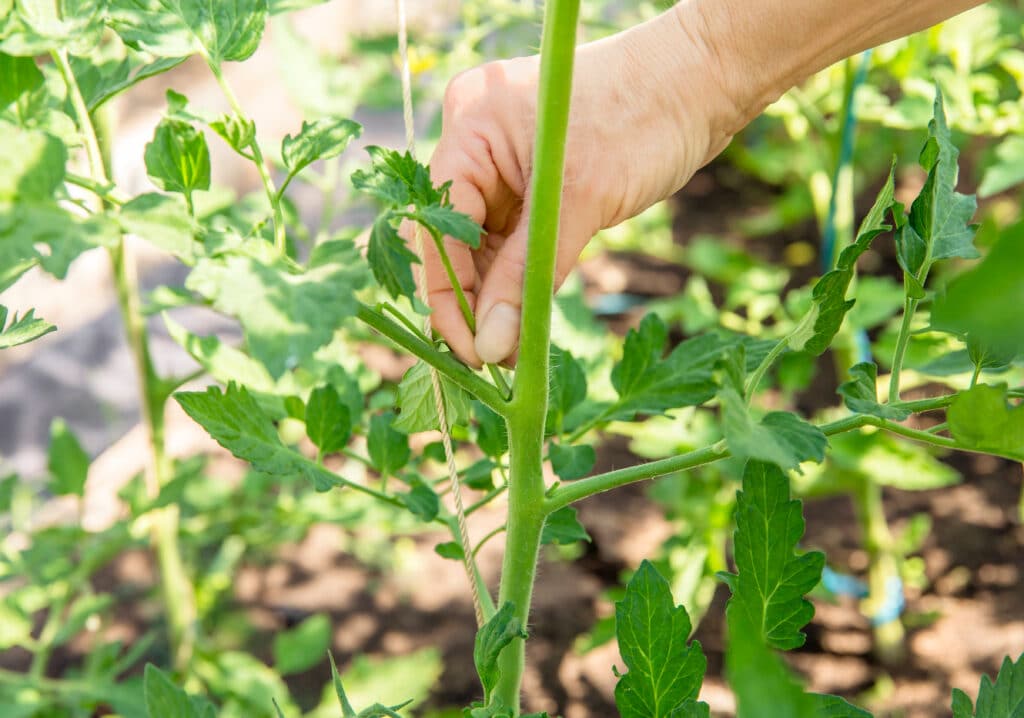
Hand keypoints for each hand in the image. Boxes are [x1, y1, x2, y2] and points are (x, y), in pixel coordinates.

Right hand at [424, 6, 737, 366]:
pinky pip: (513, 238)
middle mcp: (476, 142)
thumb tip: (492, 346)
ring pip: (484, 244)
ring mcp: (504, 162)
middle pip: (453, 238)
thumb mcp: (580, 202)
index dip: (447, 294)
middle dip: (472, 301)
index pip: (437, 226)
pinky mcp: (533, 181)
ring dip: (497, 297)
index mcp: (470, 128)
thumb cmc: (643, 120)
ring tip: (511, 351)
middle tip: (492, 361)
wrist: (703, 82)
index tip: (470, 350)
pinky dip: (520, 277)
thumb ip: (529, 276)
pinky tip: (525, 318)